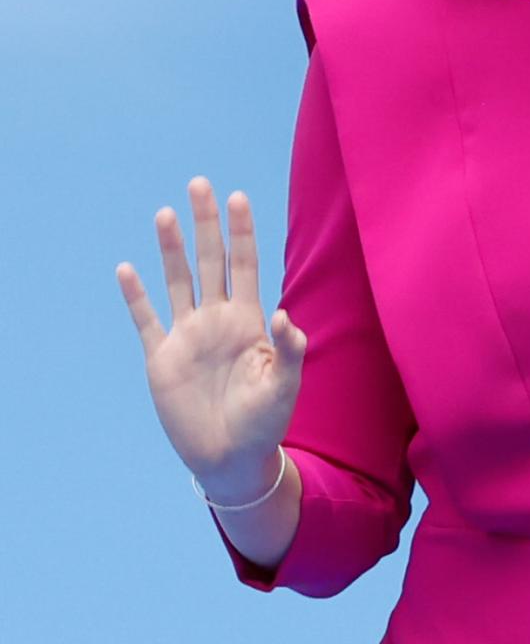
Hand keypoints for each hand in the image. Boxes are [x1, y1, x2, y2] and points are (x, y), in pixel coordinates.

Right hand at [117, 177, 306, 496]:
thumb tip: (285, 315)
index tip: (239, 197)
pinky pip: (147, 320)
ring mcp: (188, 336)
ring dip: (171, 249)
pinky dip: (136, 296)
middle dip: (206, 224)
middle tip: (200, 183)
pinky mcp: (162, 359)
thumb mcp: (285, 385)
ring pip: (177, 281)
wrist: (233, 460)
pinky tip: (127, 269)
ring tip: (166, 214)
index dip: (241, 232)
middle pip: (210, 260)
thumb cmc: (266, 422)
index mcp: (249, 320)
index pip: (245, 264)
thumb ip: (289, 350)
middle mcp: (218, 319)